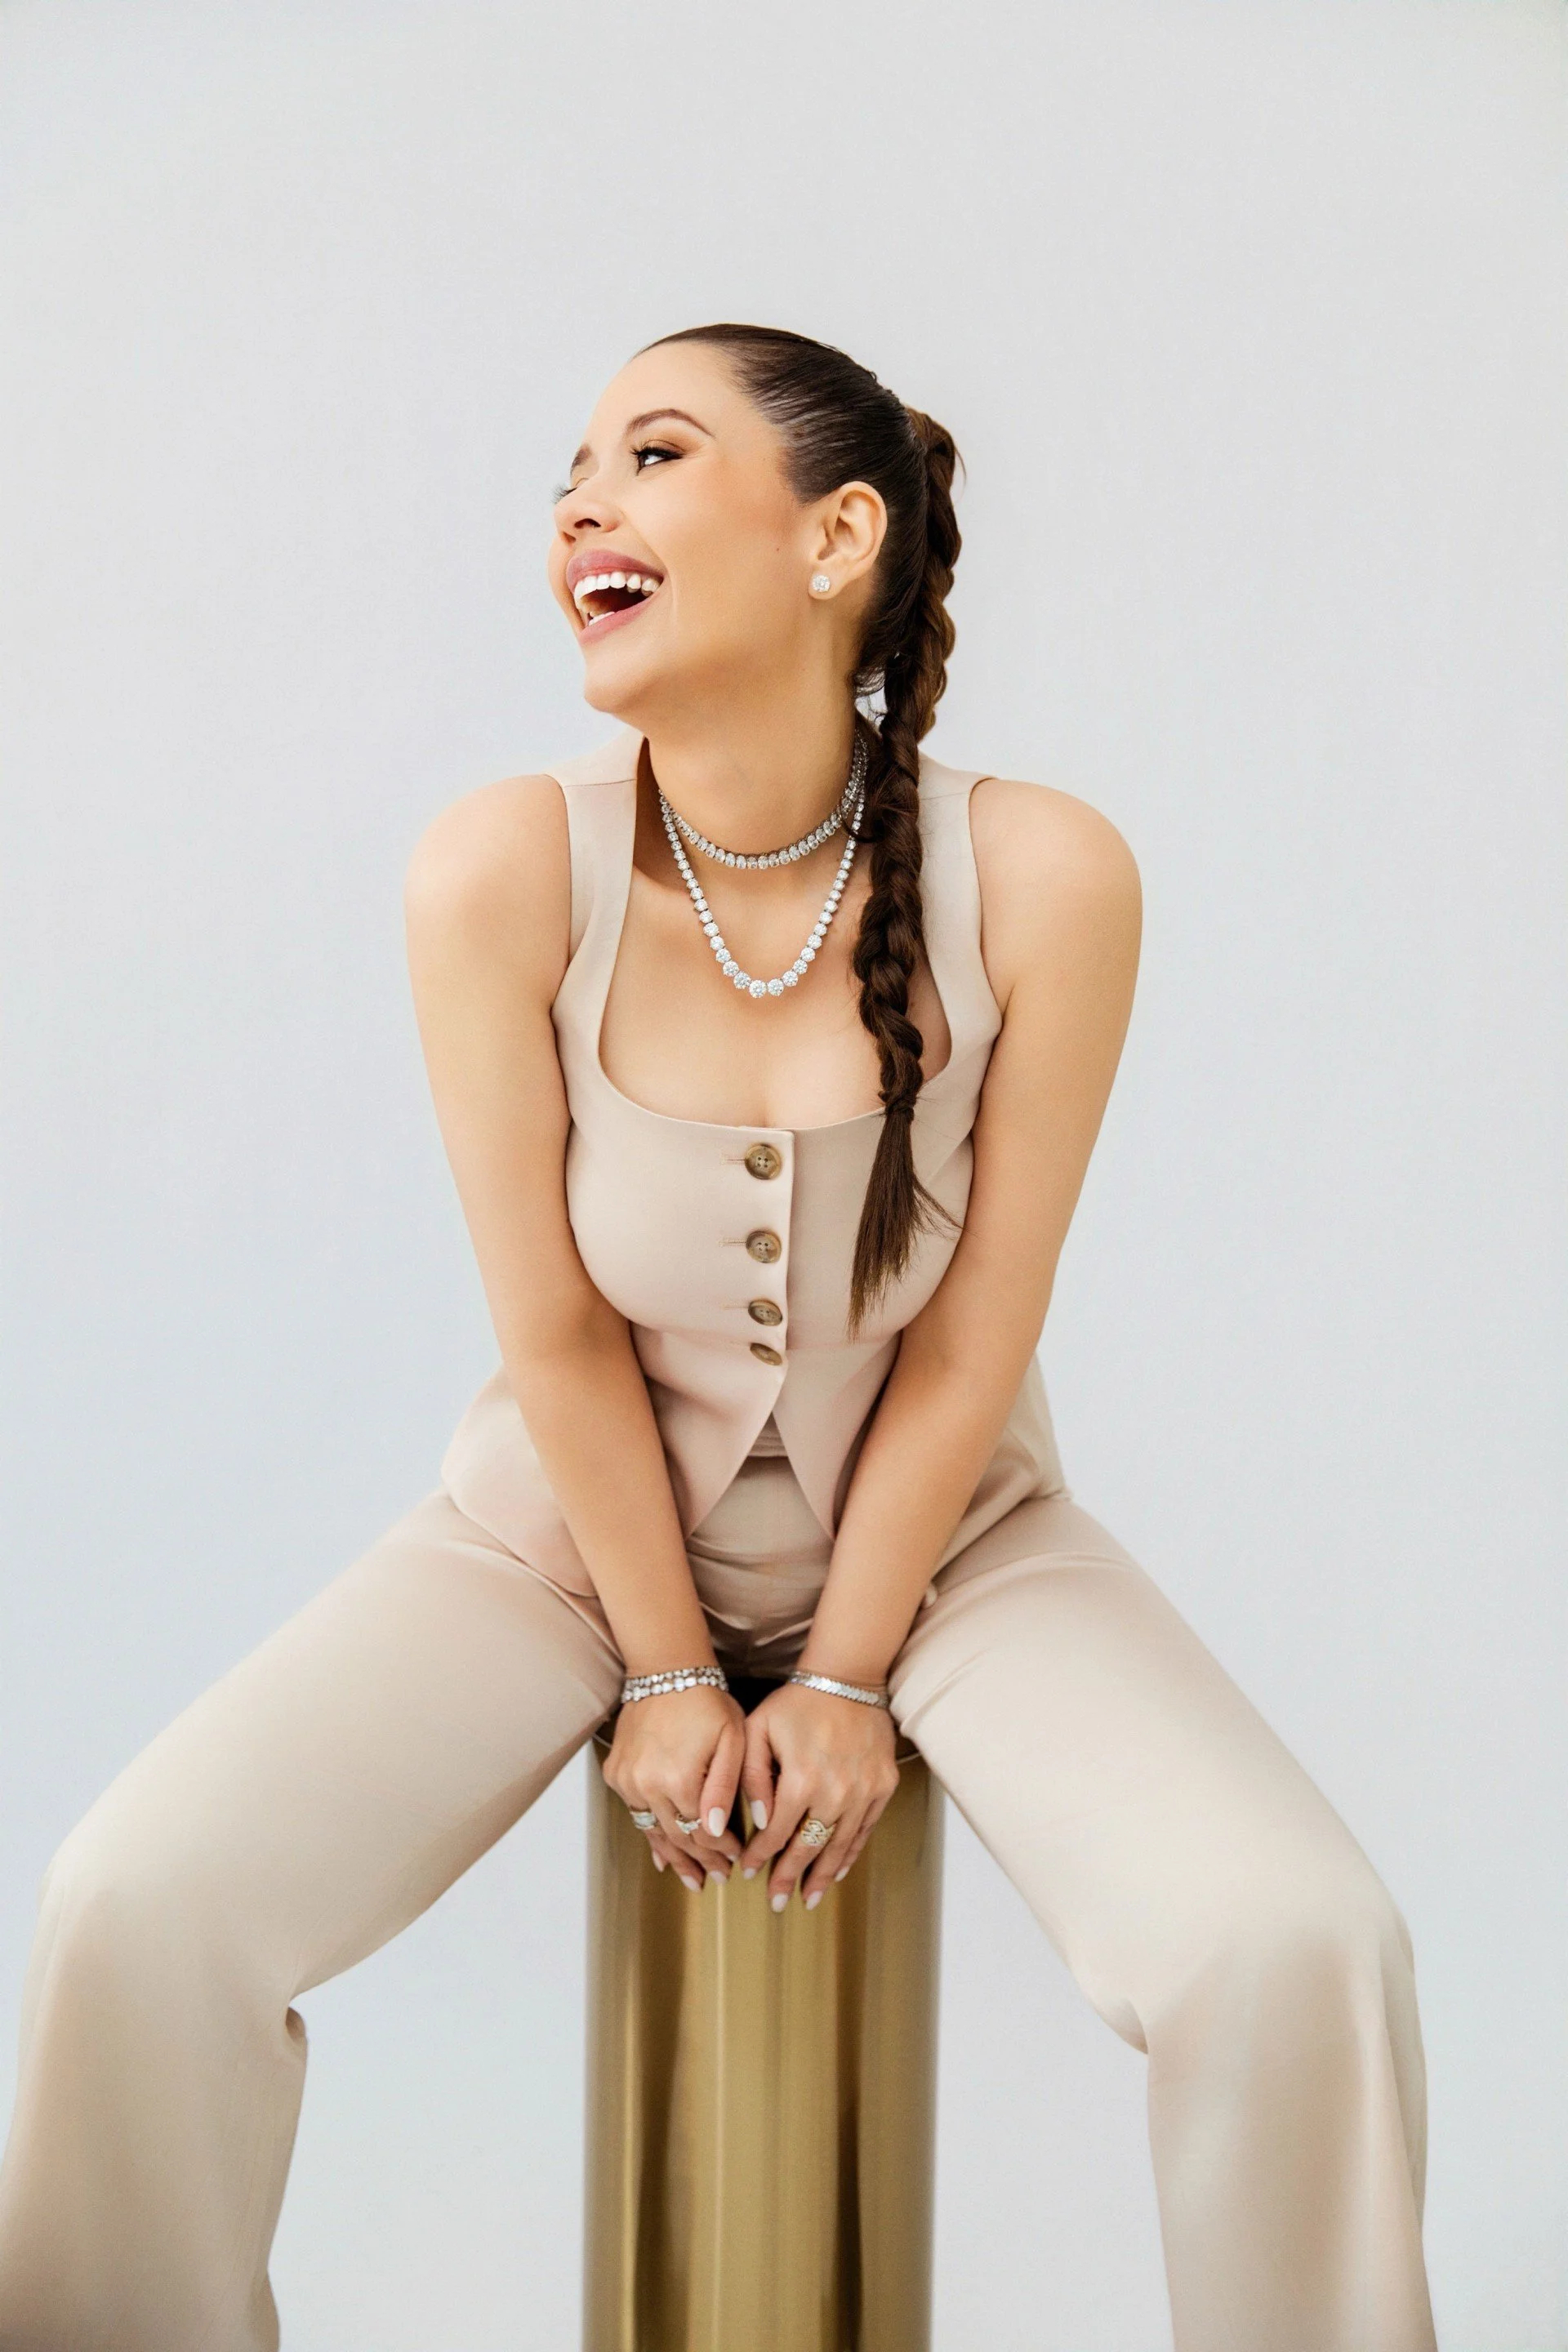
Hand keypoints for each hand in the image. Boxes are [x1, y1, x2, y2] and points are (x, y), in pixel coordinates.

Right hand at [601, 1685, 745, 1889]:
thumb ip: (724, 1787)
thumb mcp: (732, 1739)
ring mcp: (627, 1781)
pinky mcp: (616, 1773)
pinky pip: (636, 1813)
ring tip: (692, 1878)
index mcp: (679, 1779)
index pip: (703, 1832)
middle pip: (678, 1837)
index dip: (721, 1850)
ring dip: (674, 1856)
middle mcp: (647, 1785)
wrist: (667, 1670)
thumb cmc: (707, 1701)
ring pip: (654, 1830)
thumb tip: (716, 1831)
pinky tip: (663, 1854)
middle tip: (717, 1877)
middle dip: (701, 1860)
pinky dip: (652, 1833)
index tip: (736, 1859)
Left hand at [739, 1681, 899, 1908]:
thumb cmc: (797, 1704)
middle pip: (809, 1848)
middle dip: (789, 1877)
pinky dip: (850, 1853)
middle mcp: (835, 1792)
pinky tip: (837, 1870)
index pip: (777, 1832)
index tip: (749, 1873)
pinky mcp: (882, 1787)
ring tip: (809, 1899)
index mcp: (801, 1779)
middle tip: (776, 1902)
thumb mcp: (758, 1730)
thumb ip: (751, 1776)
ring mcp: (863, 1792)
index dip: (761, 1856)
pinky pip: (865, 1830)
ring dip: (823, 1876)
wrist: (847, 1679)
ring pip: (840, 1845)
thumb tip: (760, 1820)